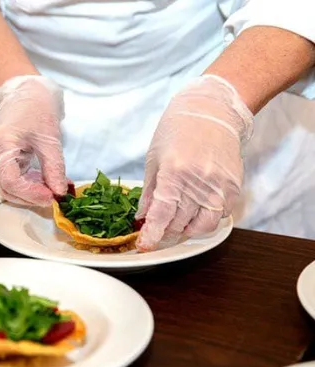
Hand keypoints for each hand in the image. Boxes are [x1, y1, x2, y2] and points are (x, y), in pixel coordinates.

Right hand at [0, 75, 67, 205]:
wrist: (25, 93)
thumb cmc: (37, 109)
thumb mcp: (50, 138)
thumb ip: (54, 168)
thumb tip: (60, 193)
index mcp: (2, 144)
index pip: (10, 180)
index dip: (30, 194)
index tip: (51, 197)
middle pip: (6, 188)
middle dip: (30, 198)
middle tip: (53, 198)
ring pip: (7, 187)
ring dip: (29, 194)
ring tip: (51, 190)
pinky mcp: (0, 159)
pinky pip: (11, 179)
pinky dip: (27, 185)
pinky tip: (44, 182)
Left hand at [135, 75, 253, 251]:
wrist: (211, 111)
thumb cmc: (177, 130)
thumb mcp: (154, 158)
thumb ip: (150, 192)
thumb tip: (143, 217)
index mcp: (174, 172)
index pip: (162, 214)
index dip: (152, 234)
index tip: (144, 246)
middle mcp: (199, 181)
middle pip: (180, 222)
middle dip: (165, 231)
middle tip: (157, 230)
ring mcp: (219, 185)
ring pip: (202, 226)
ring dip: (186, 230)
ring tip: (176, 224)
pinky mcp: (234, 186)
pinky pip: (220, 215)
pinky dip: (205, 220)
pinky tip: (195, 212)